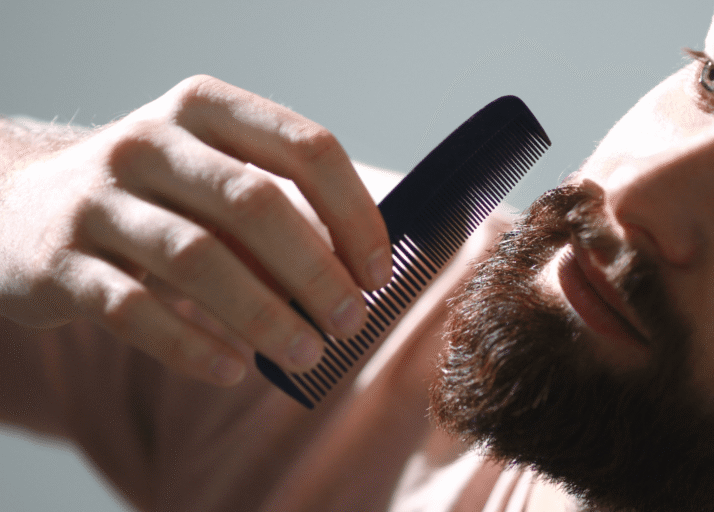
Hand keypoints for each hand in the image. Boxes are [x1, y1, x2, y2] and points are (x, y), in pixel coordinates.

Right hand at [0, 75, 391, 385]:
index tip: (379, 272)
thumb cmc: (149, 199)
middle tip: (351, 323)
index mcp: (205, 109)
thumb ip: (277, 210)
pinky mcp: (58, 261)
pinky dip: (192, 346)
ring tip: (307, 356)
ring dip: (266, 316)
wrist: (12, 205)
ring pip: (199, 259)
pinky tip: (234, 369)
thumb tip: (360, 273)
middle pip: (256, 204)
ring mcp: (98, 199)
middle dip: (317, 272)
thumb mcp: (208, 177)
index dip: (355, 214)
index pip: (306, 147)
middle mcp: (150, 142)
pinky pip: (134, 310)